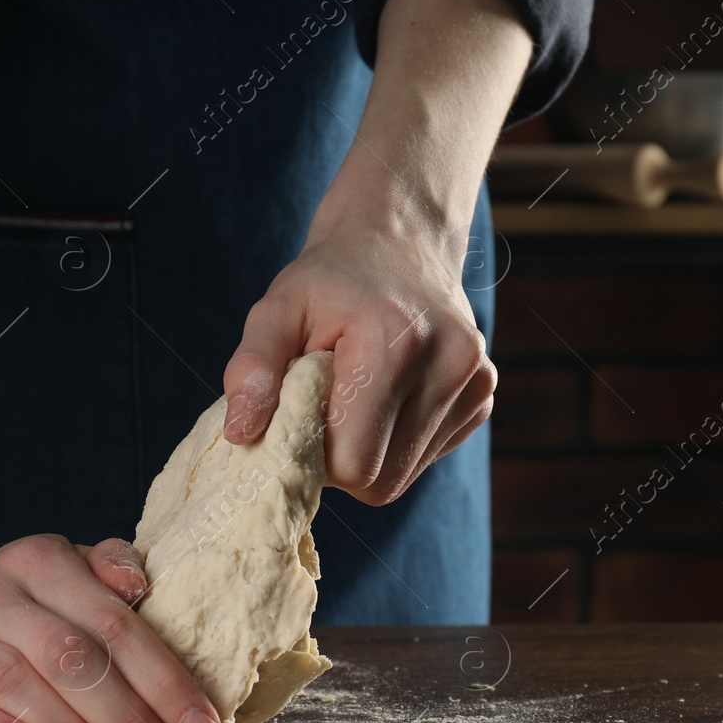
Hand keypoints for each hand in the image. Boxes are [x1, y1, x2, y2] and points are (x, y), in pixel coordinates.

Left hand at [222, 209, 495, 505]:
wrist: (399, 241)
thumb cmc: (331, 281)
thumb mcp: (277, 308)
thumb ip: (252, 367)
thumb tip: (241, 434)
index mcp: (397, 343)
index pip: (353, 463)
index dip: (314, 452)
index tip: (300, 414)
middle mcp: (450, 366)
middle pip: (381, 481)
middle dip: (341, 459)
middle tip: (325, 407)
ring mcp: (476, 383)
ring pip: (403, 476)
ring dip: (369, 451)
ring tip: (357, 395)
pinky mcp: (482, 397)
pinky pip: (425, 457)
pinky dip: (396, 442)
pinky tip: (387, 395)